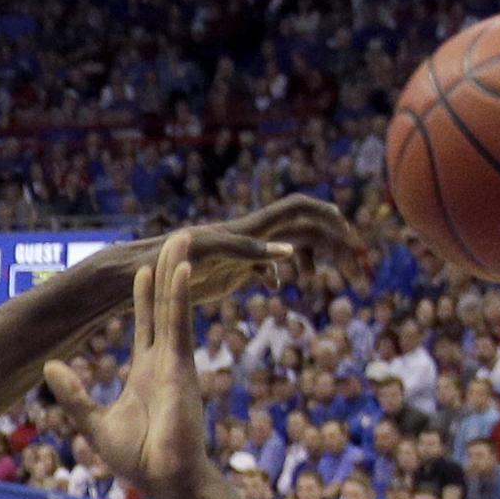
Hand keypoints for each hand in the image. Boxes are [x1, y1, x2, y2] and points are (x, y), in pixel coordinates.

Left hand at [45, 234, 218, 498]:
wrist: (166, 482)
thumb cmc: (140, 459)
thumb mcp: (95, 423)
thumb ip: (75, 395)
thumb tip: (50, 367)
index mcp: (147, 370)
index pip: (146, 322)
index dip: (144, 294)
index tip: (141, 265)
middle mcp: (164, 360)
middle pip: (164, 304)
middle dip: (166, 269)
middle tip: (172, 236)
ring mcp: (175, 361)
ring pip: (175, 305)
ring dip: (176, 269)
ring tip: (181, 237)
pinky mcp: (181, 368)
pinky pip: (179, 324)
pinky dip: (179, 295)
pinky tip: (181, 268)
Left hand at [135, 194, 367, 299]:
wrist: (138, 274)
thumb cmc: (166, 263)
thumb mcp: (206, 256)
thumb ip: (246, 252)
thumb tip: (288, 252)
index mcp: (249, 229)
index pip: (300, 211)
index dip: (328, 220)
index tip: (351, 241)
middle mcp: (251, 235)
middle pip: (306, 229)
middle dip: (336, 244)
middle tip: (361, 269)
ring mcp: (244, 251)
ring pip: (293, 246)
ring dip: (316, 257)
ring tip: (330, 278)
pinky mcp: (233, 269)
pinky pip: (268, 265)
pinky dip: (282, 271)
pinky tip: (282, 286)